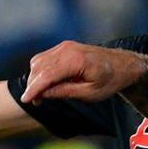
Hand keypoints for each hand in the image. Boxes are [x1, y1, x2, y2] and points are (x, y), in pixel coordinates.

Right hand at [21, 41, 143, 102]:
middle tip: (36, 102)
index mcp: (76, 61)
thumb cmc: (110, 81)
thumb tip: (44, 93)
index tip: (25, 99)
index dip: (34, 88)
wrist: (122, 64)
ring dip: (36, 78)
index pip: (47, 74)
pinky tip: (46, 84)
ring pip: (39, 61)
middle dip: (34, 85)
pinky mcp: (64, 47)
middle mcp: (68, 49)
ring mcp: (65, 46)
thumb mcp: (89, 93)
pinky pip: (45, 58)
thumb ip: (65, 92)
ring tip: (41, 95)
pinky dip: (41, 71)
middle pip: (40, 67)